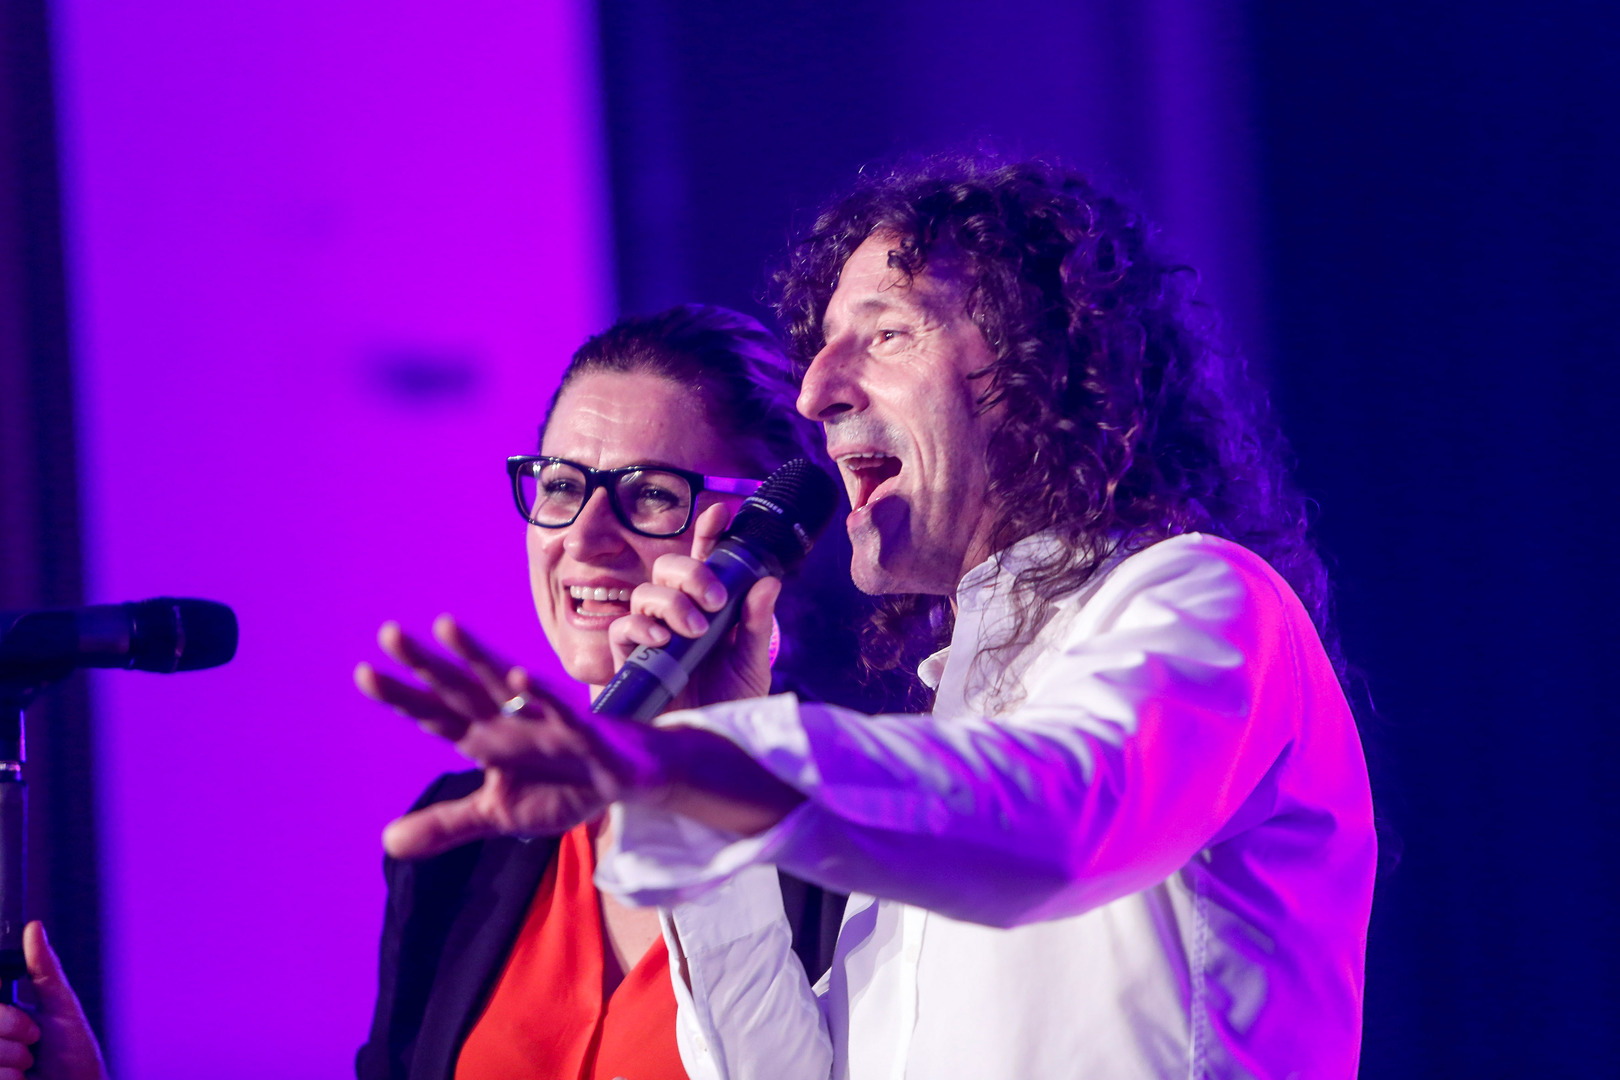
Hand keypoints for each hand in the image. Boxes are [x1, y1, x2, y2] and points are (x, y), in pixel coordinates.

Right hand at [0, 922, 108, 1079]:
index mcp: (0, 1014)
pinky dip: (11, 1078)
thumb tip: (33, 927)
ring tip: (29, 1064)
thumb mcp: (61, 1005)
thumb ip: (43, 969)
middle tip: (34, 1038)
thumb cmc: (73, 1051)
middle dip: (11, 1025)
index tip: (6, 991)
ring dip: (13, 1056)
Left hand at [355, 618, 666, 857]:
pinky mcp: (582, 735)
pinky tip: (518, 677)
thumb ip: (446, 823)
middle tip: (388, 633)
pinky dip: (540, 697)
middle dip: (426, 665)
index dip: (402, 696)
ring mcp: (545, 724)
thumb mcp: (499, 813)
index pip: (436, 714)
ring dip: (475, 658)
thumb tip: (386, 842)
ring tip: (445, 628)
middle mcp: (509, 722)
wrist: (631, 780)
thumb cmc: (564, 785)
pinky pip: (559, 713)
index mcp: (485, 739)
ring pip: (503, 687)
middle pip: (459, 690)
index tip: (363, 673)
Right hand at [608, 503, 782, 710]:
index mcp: (709, 609)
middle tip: (714, 598)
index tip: (719, 512)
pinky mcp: (631, 659)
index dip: (707, 534)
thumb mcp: (750, 663)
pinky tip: (662, 640)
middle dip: (690, 572)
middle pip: (669, 568)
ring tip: (696, 630)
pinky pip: (623, 628)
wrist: (705, 746)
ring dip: (672, 603)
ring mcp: (652, 635)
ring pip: (646, 594)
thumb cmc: (728, 702)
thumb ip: (755, 623)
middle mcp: (677, 615)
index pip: (705, 562)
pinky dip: (641, 627)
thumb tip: (769, 581)